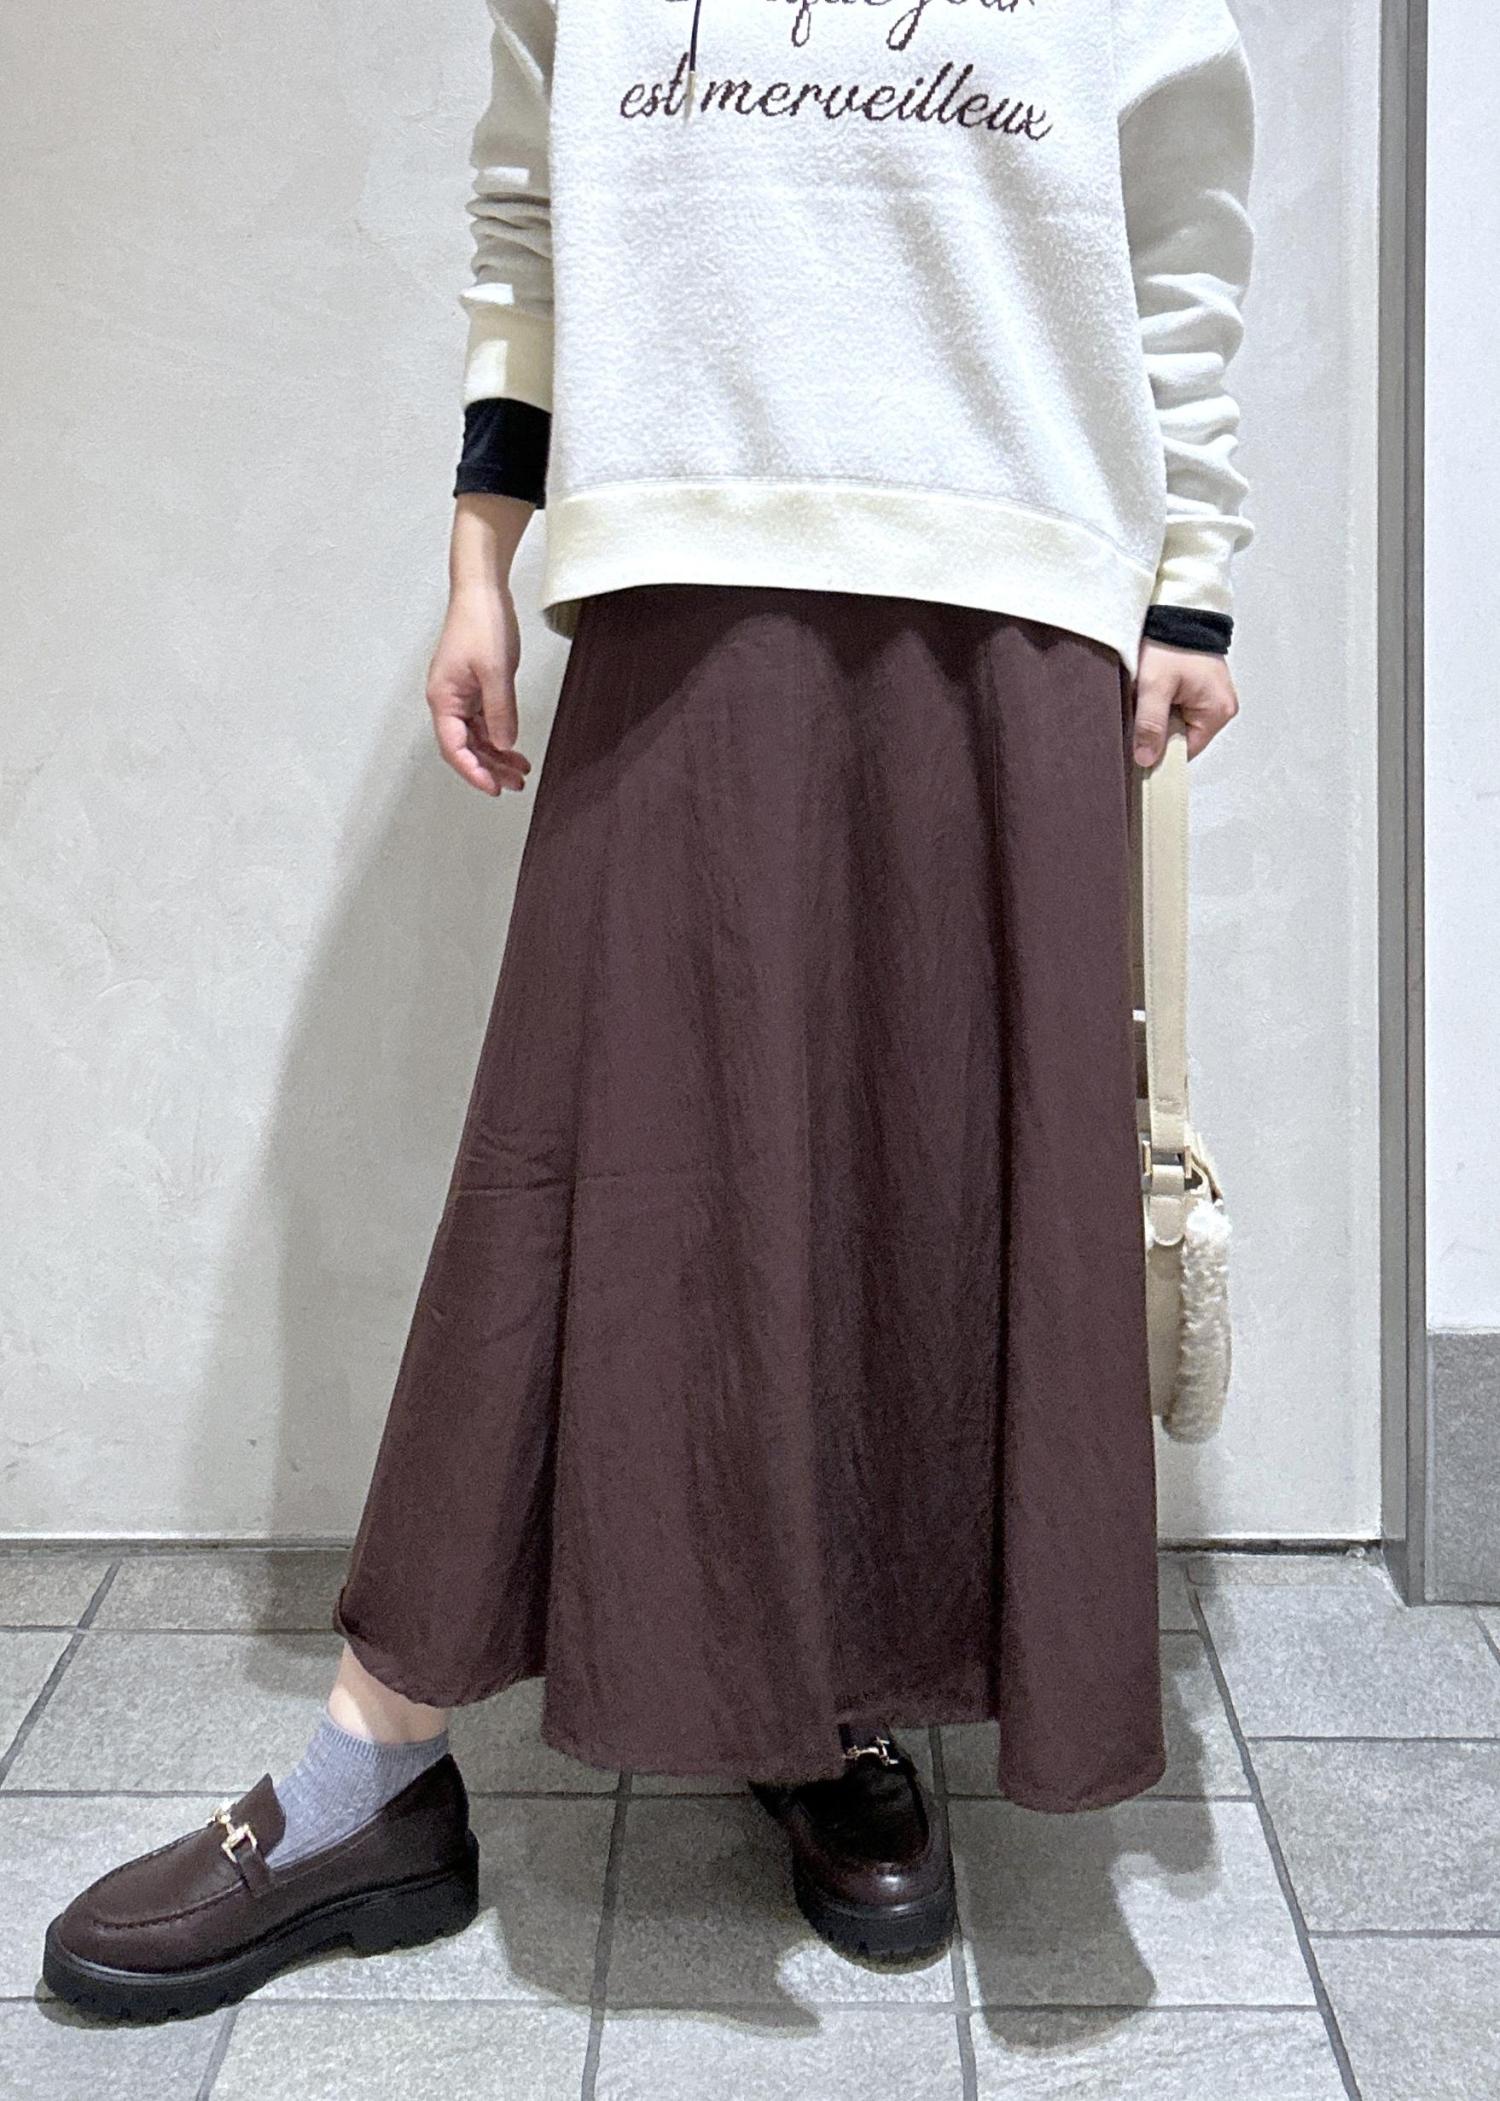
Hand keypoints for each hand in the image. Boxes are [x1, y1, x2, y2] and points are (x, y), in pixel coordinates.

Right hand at [426, 580, 532, 795]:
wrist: (482, 590)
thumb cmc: (481, 623)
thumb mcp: (496, 671)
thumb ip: (500, 711)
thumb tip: (503, 745)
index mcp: (443, 699)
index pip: (454, 748)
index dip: (474, 771)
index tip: (493, 789)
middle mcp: (447, 700)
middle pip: (465, 746)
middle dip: (490, 768)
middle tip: (516, 784)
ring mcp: (460, 694)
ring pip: (476, 736)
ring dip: (497, 755)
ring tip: (520, 771)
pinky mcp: (473, 687)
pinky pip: (484, 721)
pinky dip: (499, 735)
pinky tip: (515, 747)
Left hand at [1130, 639, 1239, 766]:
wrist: (1176, 610)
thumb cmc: (1171, 643)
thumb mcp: (1154, 686)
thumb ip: (1151, 724)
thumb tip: (1147, 759)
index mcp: (1218, 712)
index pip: (1185, 751)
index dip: (1160, 750)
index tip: (1138, 743)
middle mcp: (1221, 707)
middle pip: (1182, 738)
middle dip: (1159, 728)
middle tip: (1143, 708)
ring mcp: (1213, 696)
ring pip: (1178, 722)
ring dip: (1160, 714)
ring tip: (1150, 694)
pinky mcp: (1203, 687)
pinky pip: (1180, 707)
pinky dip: (1165, 702)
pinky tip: (1157, 689)